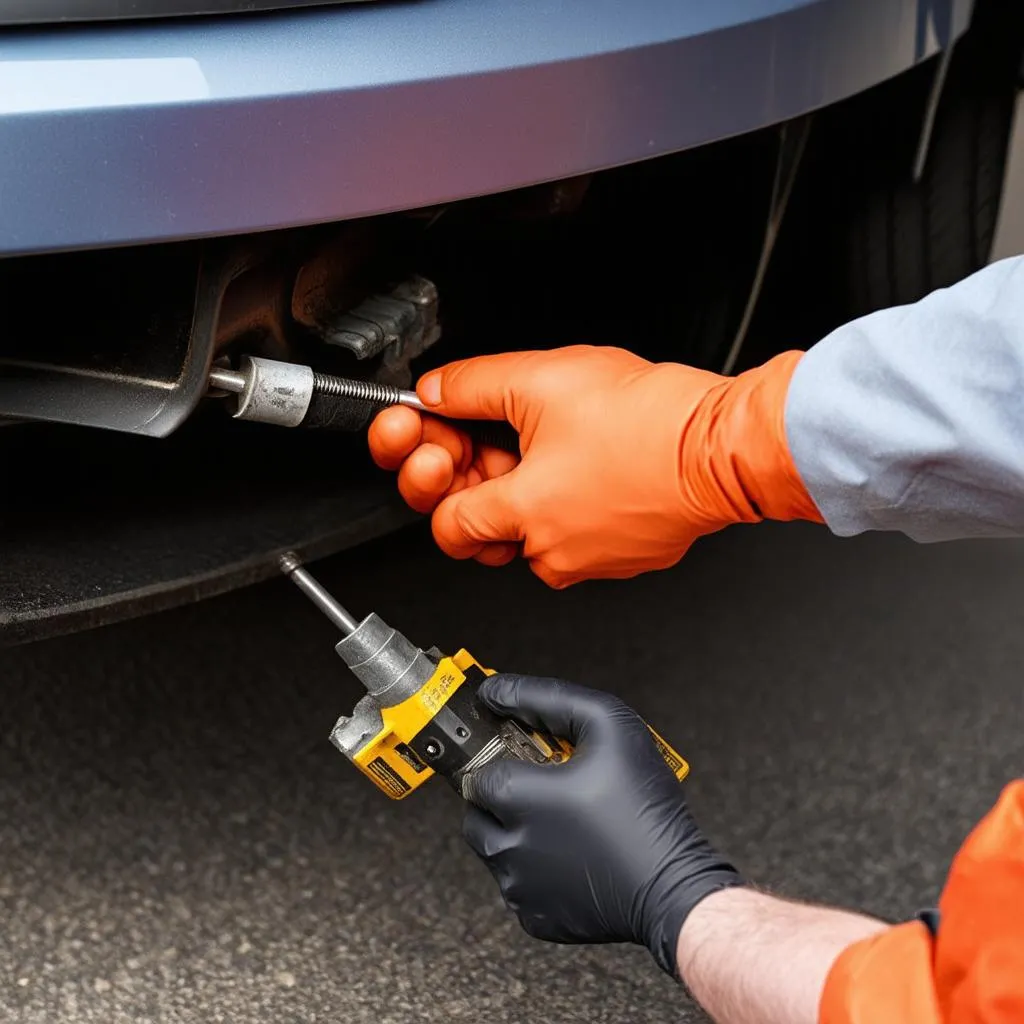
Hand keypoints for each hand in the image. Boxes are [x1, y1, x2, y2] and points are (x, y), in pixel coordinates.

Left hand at [368, 346, 819, 587]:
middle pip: (488, 533)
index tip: (449, 455)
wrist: (724, 445)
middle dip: (486, 485)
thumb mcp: (541, 379)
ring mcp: (594, 560)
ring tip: (552, 444)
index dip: (441, 487)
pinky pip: (580, 536)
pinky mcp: (626, 556)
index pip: (448, 527)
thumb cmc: (651, 420)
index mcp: (524, 514)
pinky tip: (588, 460)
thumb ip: (471, 385)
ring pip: (535, 535)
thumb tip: (436, 392)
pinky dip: (573, 505)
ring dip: (531, 495)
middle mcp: (554, 552)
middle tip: (503, 440)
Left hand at [462, 674, 743, 975]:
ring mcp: (519, 888)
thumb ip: (546, 698)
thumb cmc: (644, 805)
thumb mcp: (606, 723)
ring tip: (561, 821)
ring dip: (516, 832)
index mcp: (515, 798)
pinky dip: (534, 870)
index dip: (505, 760)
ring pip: (494, 851)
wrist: (676, 885)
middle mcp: (506, 847)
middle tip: (545, 790)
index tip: (531, 759)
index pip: (478, 770)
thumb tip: (496, 689)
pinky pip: (518, 887)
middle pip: (477, 812)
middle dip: (502, 798)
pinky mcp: (536, 918)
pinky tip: (571, 854)